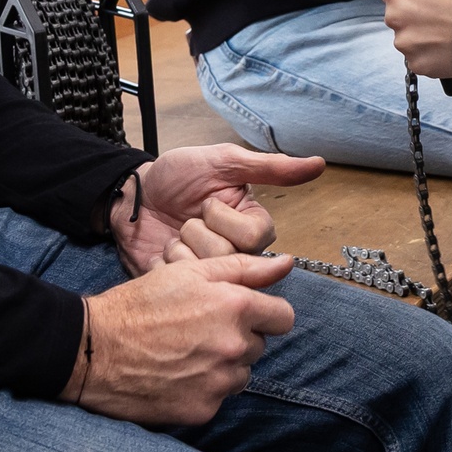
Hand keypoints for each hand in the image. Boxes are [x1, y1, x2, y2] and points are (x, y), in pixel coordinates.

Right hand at [66, 254, 295, 425]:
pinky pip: (218, 398)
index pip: (283, 317)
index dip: (264, 313)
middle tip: (199, 330)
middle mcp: (234, 347)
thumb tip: (286, 264)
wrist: (93, 349)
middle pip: (259, 346)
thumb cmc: (140, 304)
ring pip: (241, 374)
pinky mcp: (203, 410)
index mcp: (236, 308)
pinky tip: (175, 375)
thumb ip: (245, 268)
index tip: (242, 314)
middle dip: (238, 337)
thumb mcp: (190, 272)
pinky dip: (203, 389)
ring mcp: (219, 382)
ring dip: (223, 365)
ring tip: (185, 353)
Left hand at [112, 143, 325, 274]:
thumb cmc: (178, 176)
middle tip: (186, 218)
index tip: (207, 202)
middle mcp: (236, 255)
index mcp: (252, 227)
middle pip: (229, 258)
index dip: (224, 219)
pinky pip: (180, 285)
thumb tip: (319, 163)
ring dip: (179, 245)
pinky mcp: (182, 289)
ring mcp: (209, 274)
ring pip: (204, 271)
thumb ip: (270, 167)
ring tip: (173, 235)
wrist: (133, 195)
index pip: (255, 237)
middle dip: (198, 230)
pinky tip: (159, 252)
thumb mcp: (223, 162)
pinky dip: (163, 263)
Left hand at [378, 0, 451, 78]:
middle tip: (442, 5)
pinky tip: (447, 40)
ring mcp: (404, 43)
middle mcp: (393, 16)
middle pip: (398, 10)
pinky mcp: (416, 64)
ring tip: (447, 23)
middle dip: (415, 7)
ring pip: (408, 33)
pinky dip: (429, 49)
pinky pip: (417, 55)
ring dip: (422, 29)